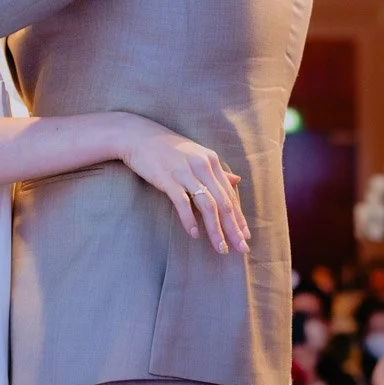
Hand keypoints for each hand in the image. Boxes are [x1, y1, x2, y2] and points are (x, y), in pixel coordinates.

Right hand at [118, 122, 249, 254]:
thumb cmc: (167, 148)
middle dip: (233, 228)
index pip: (230, 195)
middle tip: (241, 249)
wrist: (138, 136)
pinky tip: (194, 234)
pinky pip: (183, 203)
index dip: (239, 217)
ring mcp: (185, 172)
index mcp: (212, 161)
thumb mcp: (196, 156)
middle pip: (223, 203)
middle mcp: (203, 166)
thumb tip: (237, 180)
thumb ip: (216, 171)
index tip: (245, 236)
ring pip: (207, 205)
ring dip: (215, 230)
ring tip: (221, 248)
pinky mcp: (168, 179)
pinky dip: (190, 220)